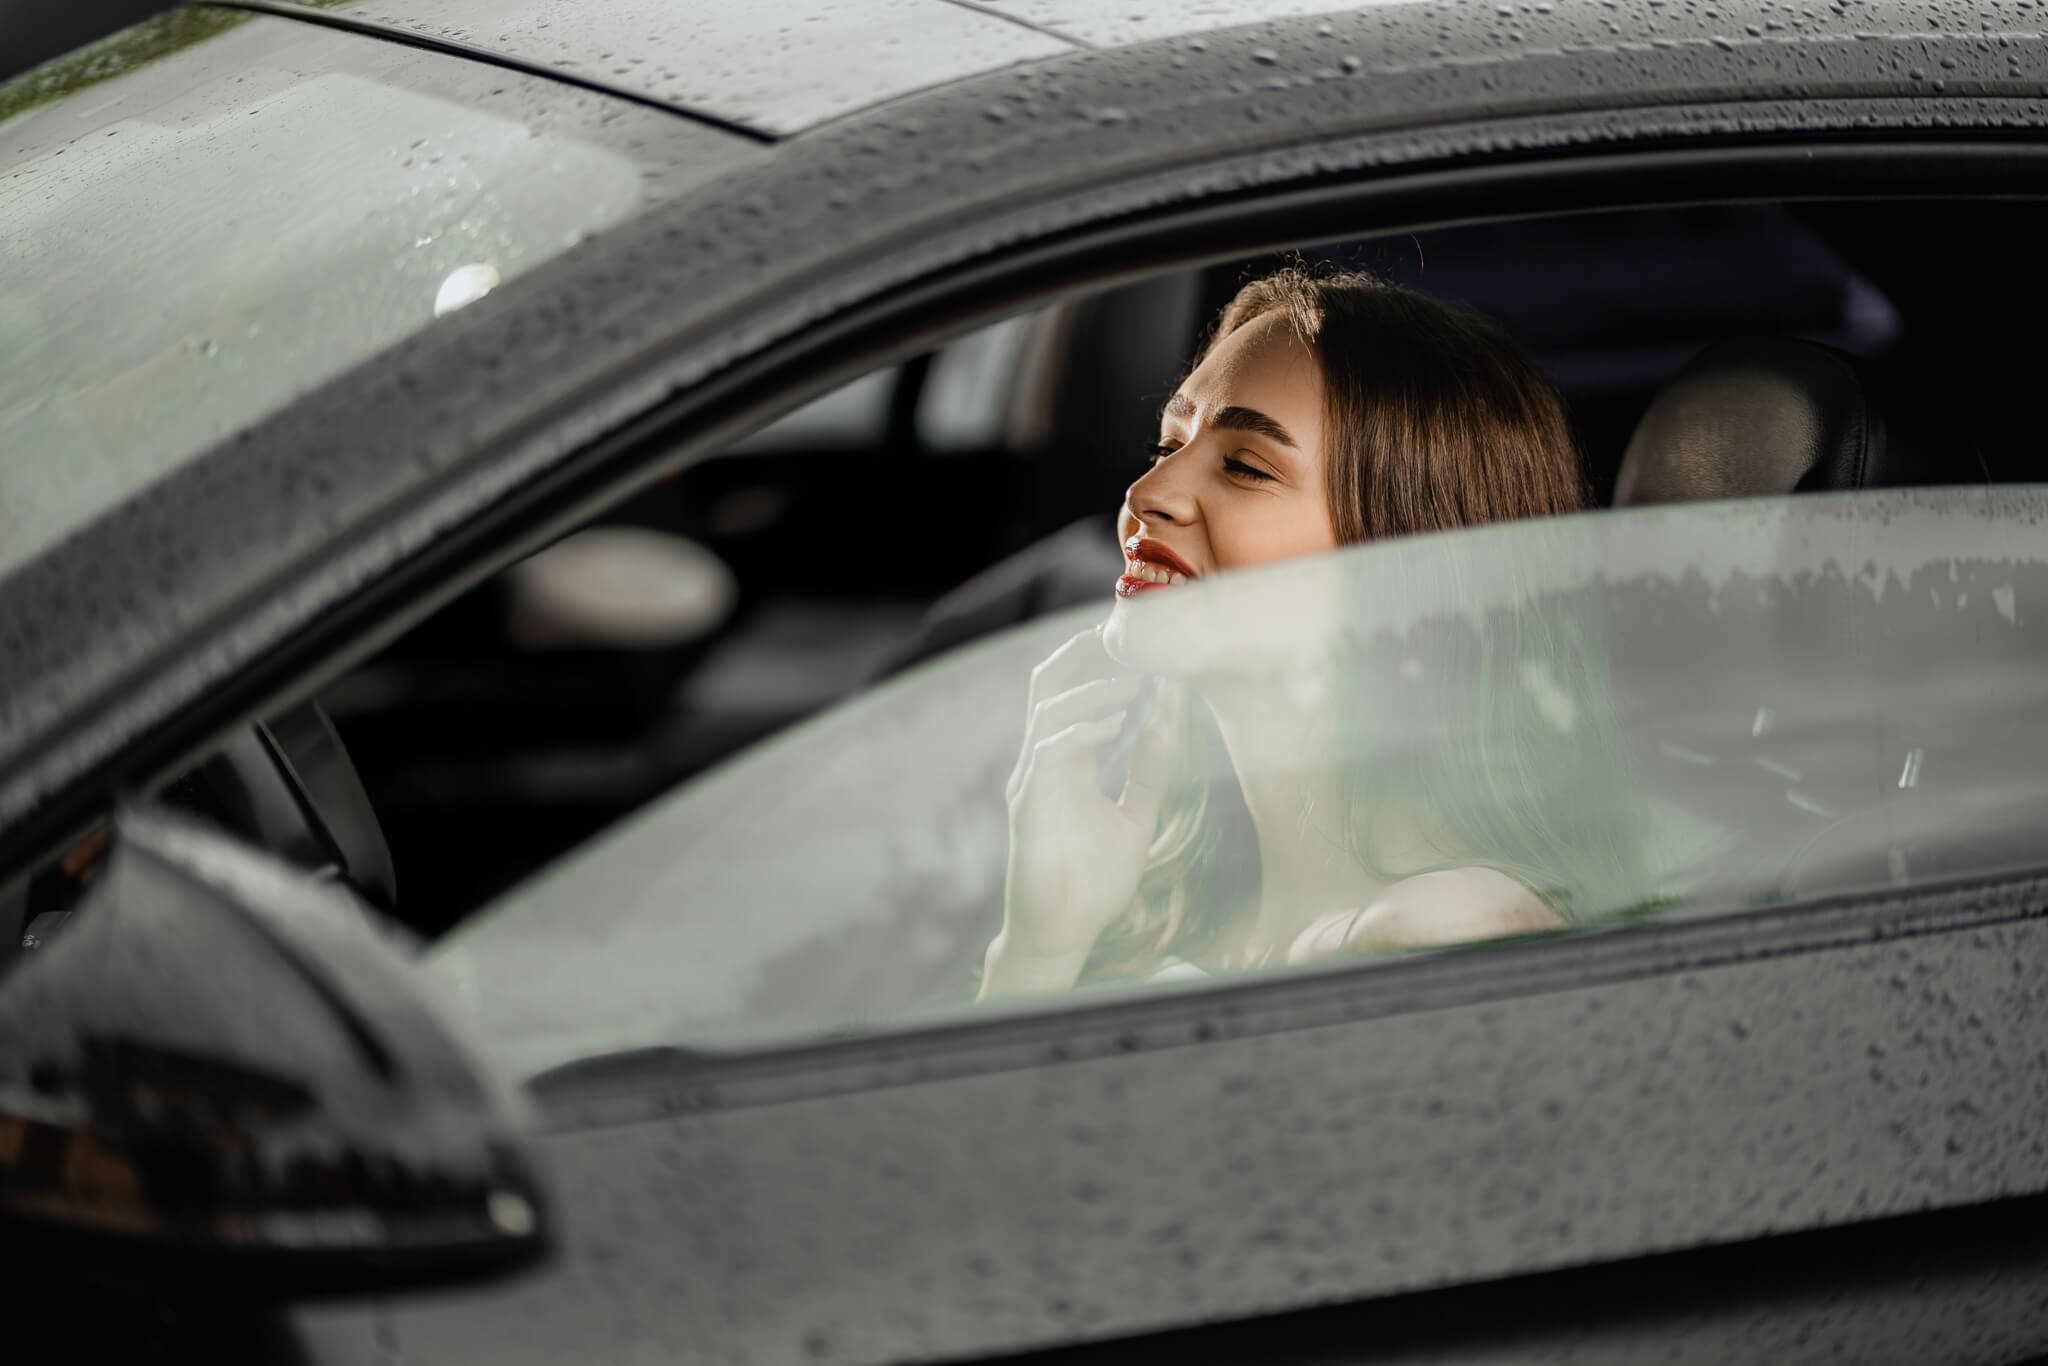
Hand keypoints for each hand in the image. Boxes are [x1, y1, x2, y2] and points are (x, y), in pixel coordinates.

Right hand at [981, 627, 1169, 997]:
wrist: (1061, 934)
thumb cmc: (1091, 884)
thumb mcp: (1133, 821)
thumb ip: (1147, 777)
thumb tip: (1162, 729)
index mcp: (1063, 764)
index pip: (1069, 695)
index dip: (1093, 662)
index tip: (1132, 641)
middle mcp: (1041, 766)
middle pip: (1046, 689)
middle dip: (1079, 656)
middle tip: (1120, 634)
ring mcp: (1031, 786)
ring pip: (1046, 714)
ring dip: (1090, 692)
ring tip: (1132, 682)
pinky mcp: (1029, 811)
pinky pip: (1048, 757)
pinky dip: (1081, 735)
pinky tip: (1118, 726)